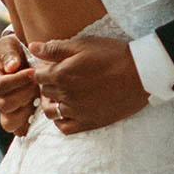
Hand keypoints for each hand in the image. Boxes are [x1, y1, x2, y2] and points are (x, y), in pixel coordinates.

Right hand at [0, 34, 37, 137]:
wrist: (23, 59)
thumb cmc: (14, 51)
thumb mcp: (9, 45)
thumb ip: (9, 54)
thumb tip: (12, 67)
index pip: (0, 86)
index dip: (18, 80)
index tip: (33, 71)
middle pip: (6, 105)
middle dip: (26, 93)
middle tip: (37, 82)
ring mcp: (3, 111)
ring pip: (10, 121)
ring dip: (27, 108)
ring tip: (36, 95)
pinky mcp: (15, 119)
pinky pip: (19, 130)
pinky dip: (29, 122)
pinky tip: (38, 107)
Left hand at [29, 36, 148, 134]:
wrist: (141, 74)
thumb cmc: (113, 55)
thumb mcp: (83, 45)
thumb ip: (55, 48)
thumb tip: (32, 47)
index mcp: (62, 74)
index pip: (38, 76)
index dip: (43, 70)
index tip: (52, 66)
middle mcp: (66, 95)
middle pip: (45, 92)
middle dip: (47, 85)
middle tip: (59, 78)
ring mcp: (77, 111)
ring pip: (50, 112)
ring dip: (51, 104)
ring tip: (61, 96)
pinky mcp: (89, 122)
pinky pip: (65, 128)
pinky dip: (61, 121)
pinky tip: (67, 112)